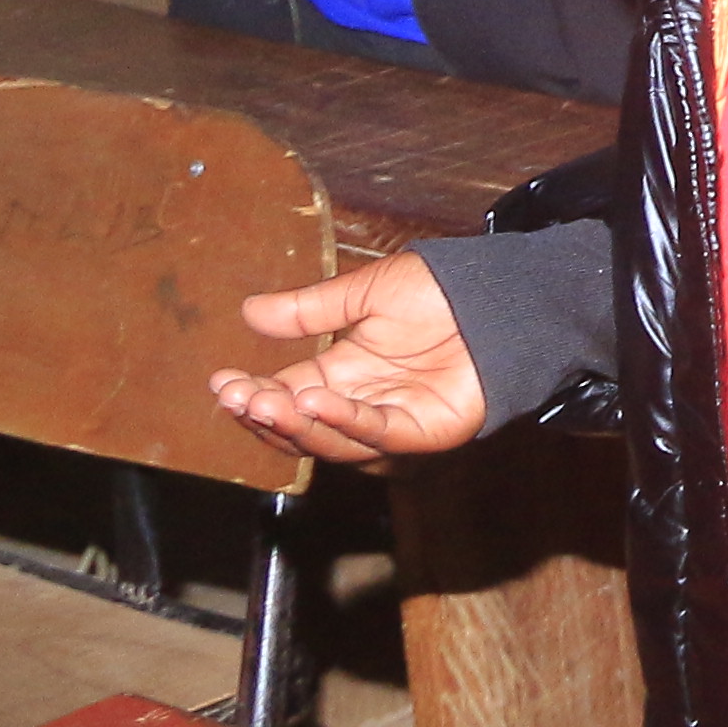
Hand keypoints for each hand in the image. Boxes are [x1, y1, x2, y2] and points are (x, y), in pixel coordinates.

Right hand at [209, 252, 489, 468]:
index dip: (252, 392)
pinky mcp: (427, 430)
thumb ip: (311, 308)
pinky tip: (315, 404)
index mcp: (344, 371)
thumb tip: (250, 311)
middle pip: (301, 423)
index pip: (286, 393)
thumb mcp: (367, 292)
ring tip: (263, 402)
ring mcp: (394, 420)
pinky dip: (344, 422)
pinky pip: (377, 433)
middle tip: (234, 396)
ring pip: (332, 439)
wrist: (506, 292)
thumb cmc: (446, 288)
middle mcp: (363, 401)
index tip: (221, 382)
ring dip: (295, 423)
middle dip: (263, 413)